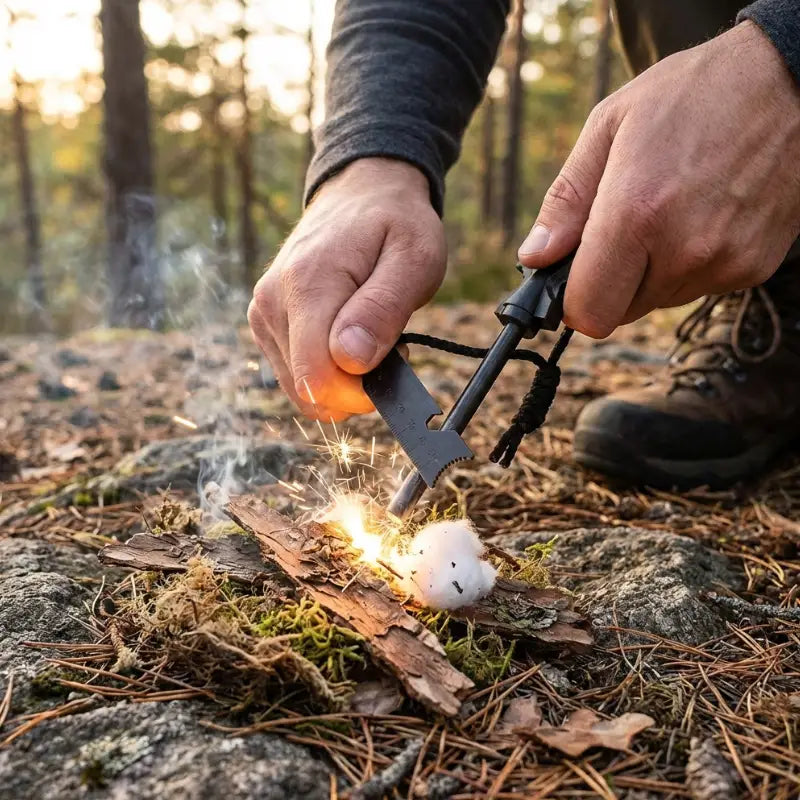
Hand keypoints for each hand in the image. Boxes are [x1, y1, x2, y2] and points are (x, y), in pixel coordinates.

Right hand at [248, 158, 445, 419]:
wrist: (360, 192)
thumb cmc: (396, 224)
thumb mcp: (414, 258)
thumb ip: (383, 309)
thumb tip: (349, 359)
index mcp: (307, 284)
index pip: (319, 378)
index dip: (360, 392)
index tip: (394, 361)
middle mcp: (272, 302)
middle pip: (308, 389)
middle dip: (354, 385)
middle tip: (386, 341)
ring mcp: (263, 314)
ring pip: (301, 388)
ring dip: (341, 377)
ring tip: (368, 330)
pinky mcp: (264, 323)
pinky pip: (296, 374)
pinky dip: (325, 368)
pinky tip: (346, 334)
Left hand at [518, 21, 799, 338]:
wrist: (791, 82)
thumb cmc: (694, 95)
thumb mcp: (609, 127)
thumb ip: (566, 201)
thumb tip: (536, 257)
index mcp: (636, 214)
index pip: (589, 312)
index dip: (573, 301)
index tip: (572, 279)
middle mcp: (683, 250)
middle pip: (620, 312)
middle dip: (609, 282)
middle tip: (622, 231)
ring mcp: (723, 264)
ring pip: (657, 301)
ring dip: (650, 271)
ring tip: (669, 210)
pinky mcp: (752, 269)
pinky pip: (697, 288)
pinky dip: (688, 264)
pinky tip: (701, 215)